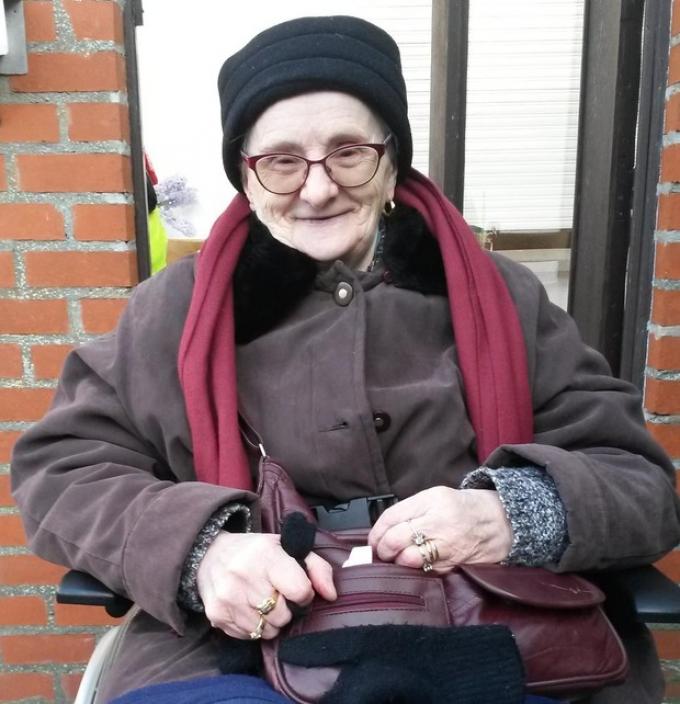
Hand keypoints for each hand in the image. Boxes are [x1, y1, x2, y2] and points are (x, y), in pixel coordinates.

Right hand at [196, 532, 335, 638]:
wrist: (210, 554)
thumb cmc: (256, 552)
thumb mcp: (287, 548)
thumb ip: (317, 568)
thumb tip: (331, 595)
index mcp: (266, 555)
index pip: (300, 590)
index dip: (304, 593)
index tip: (295, 586)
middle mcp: (244, 576)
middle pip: (284, 616)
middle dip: (286, 608)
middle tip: (276, 594)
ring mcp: (229, 598)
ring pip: (268, 630)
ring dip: (270, 620)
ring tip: (261, 600)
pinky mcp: (217, 616)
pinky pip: (249, 636)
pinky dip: (253, 626)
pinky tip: (247, 608)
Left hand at [367, 487, 512, 571]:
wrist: (500, 521)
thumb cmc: (461, 507)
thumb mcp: (434, 496)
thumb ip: (408, 510)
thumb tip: (382, 531)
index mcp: (431, 501)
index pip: (392, 518)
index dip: (376, 533)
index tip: (373, 540)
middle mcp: (439, 523)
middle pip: (395, 541)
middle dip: (383, 549)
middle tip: (382, 552)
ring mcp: (447, 547)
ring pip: (408, 561)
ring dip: (396, 563)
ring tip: (396, 560)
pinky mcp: (454, 565)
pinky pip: (425, 572)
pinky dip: (415, 572)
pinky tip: (414, 567)